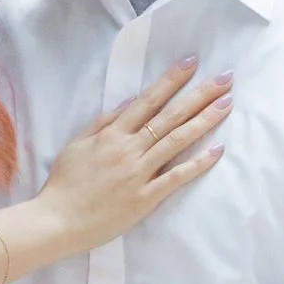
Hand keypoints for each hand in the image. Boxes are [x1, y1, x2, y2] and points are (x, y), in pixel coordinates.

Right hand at [36, 61, 228, 254]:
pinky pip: (176, 177)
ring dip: (204, 120)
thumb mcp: (77, 145)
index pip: (148, 100)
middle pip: (170, 115)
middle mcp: (129, 149)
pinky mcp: (146, 198)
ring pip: (177, 140)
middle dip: (199, 94)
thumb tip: (128, 103)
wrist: (57, 221)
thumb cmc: (64, 183)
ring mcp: (139, 173)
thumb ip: (102, 123)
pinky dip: (198, 163)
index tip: (191, 62)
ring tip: (227, 103)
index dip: (171, 80)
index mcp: (112, 134)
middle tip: (225, 77)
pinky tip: (217, 150)